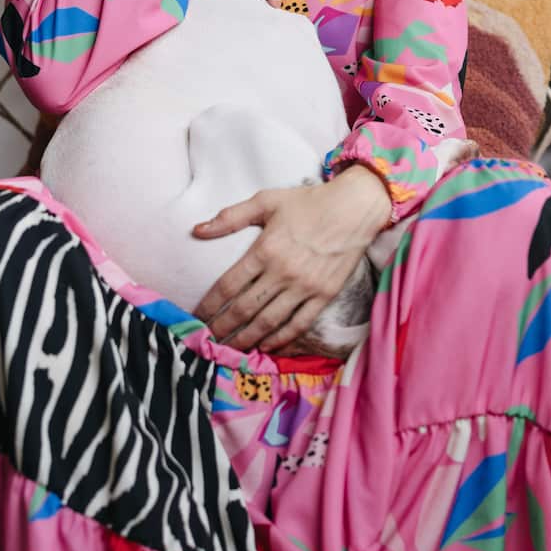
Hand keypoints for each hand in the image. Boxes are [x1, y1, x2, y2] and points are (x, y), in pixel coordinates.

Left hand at [192, 168, 392, 353]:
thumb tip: (197, 230)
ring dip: (246, 339)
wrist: (355, 207)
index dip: (209, 305)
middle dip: (222, 328)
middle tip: (207, 341)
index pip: (227, 286)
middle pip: (244, 309)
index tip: (196, 317)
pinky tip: (266, 346)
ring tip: (231, 350)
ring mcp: (305, 287)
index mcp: (265, 249)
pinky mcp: (325, 295)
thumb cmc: (308, 202)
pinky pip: (299, 324)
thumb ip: (230, 217)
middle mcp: (282, 272)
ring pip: (269, 322)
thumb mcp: (266, 200)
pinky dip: (281, 339)